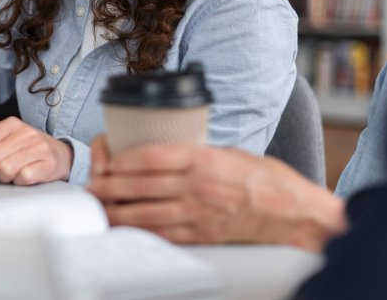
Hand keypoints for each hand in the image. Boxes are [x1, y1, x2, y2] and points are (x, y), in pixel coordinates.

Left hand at [0, 117, 72, 185]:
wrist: (63, 156)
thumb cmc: (28, 152)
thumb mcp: (2, 146)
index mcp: (8, 125)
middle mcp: (23, 132)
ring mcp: (37, 146)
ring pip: (5, 170)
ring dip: (5, 179)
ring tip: (12, 175)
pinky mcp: (48, 162)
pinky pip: (23, 178)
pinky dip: (20, 182)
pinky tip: (25, 178)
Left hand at [87, 136, 346, 251]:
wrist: (294, 213)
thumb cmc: (266, 179)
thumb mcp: (229, 152)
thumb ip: (196, 154)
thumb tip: (166, 154)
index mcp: (203, 159)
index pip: (152, 155)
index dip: (123, 160)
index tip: (107, 161)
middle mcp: (198, 185)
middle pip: (143, 184)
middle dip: (111, 186)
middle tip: (92, 187)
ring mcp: (200, 212)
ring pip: (148, 212)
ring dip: (119, 211)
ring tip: (100, 209)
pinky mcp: (204, 235)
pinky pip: (166, 234)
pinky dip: (142, 232)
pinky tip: (127, 230)